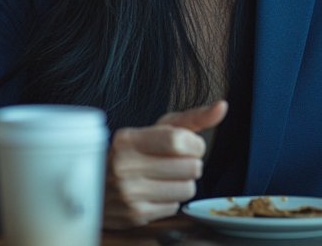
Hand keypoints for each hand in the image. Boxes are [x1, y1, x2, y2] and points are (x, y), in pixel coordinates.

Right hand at [103, 100, 227, 228]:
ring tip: (165, 177)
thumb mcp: (158, 129)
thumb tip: (223, 106)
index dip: (194, 144)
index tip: (189, 144)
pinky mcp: (135, 215)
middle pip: (191, 167)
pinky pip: (175, 206)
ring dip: (183, 183)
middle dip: (190, 163)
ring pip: (188, 189)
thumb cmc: (135, 152)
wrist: (98, 184)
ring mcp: (128, 193)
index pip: (179, 141)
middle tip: (173, 162)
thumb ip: (192, 118)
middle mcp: (124, 166)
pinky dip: (170, 199)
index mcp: (128, 139)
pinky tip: (154, 191)